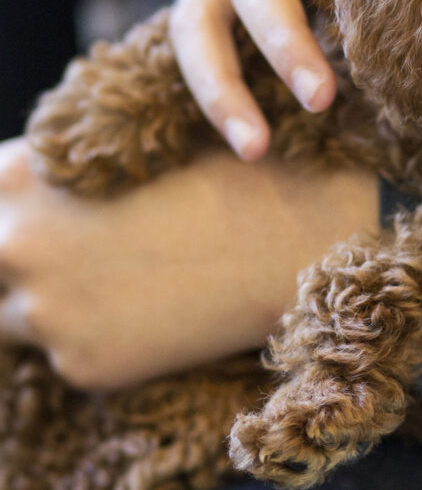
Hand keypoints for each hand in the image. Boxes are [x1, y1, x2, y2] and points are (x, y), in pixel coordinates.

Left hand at [0, 138, 379, 389]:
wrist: (300, 241)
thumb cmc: (233, 174)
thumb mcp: (139, 147)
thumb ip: (66, 167)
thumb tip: (37, 188)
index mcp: (20, 179)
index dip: (12, 203)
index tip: (44, 213)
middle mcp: (15, 249)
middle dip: (26, 255)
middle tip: (90, 248)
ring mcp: (47, 316)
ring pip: (15, 315)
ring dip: (53, 300)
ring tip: (127, 276)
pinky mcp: (85, 367)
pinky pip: (69, 351)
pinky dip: (101, 335)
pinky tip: (154, 308)